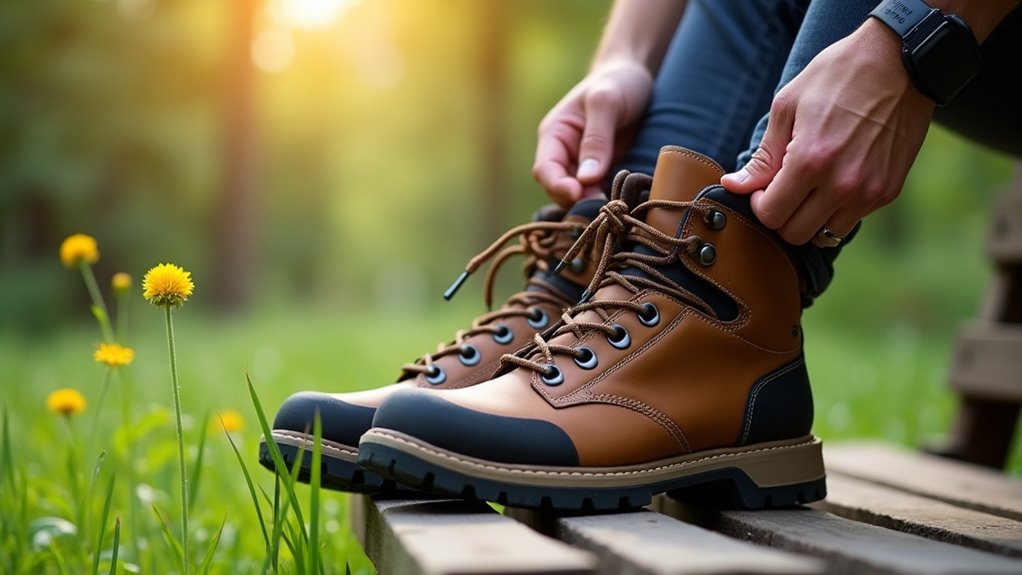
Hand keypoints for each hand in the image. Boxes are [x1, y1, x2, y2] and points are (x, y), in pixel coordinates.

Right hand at [533, 60, 652, 207]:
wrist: (635, 78)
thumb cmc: (617, 82)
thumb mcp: (607, 102)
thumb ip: (596, 138)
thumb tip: (586, 178)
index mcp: (555, 134)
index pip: (545, 170)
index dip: (558, 186)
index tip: (579, 194)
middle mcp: (563, 154)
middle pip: (559, 189)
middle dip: (577, 200)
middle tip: (604, 205)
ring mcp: (582, 166)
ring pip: (579, 197)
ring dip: (593, 204)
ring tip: (615, 206)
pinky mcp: (602, 173)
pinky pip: (598, 194)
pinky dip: (607, 201)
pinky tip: (622, 203)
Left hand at [721, 20, 936, 245]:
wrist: (902, 61)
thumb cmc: (838, 76)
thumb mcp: (788, 106)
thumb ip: (762, 156)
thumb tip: (734, 185)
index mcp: (810, 161)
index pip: (770, 215)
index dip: (759, 204)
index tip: (762, 186)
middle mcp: (842, 184)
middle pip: (794, 234)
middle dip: (780, 215)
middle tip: (782, 189)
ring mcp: (869, 191)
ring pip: (824, 235)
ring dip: (809, 218)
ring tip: (809, 188)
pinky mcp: (888, 191)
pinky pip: (852, 220)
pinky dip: (836, 210)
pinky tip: (834, 182)